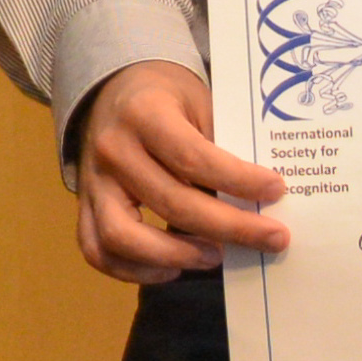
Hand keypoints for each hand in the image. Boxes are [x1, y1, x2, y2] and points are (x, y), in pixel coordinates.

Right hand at [70, 62, 290, 282]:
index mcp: (144, 114)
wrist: (117, 89)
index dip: (238, 180)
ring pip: (123, 236)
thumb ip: (222, 146)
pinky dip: (134, 271)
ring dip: (176, 255)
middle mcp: (112, 149)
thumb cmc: (171, 99)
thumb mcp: (201, 103)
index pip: (193, 157)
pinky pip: (97, 251)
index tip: (276, 191)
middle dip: (230, 227)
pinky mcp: (84, 208)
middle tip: (272, 238)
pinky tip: (173, 269)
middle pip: (171, 202)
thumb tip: (262, 199)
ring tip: (216, 256)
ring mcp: (92, 183)